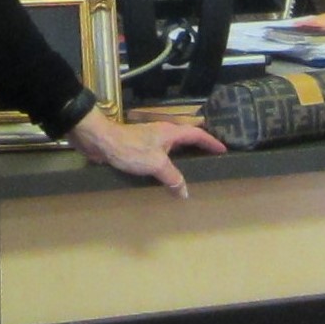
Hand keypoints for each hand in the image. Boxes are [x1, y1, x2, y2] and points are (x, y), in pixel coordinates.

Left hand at [70, 109, 221, 196]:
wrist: (101, 142)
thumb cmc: (131, 149)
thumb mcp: (156, 164)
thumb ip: (172, 177)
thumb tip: (185, 192)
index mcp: (171, 132)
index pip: (197, 134)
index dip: (211, 141)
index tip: (223, 149)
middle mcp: (163, 132)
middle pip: (186, 137)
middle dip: (199, 144)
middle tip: (210, 154)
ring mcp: (150, 138)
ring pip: (172, 145)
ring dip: (183, 153)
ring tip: (191, 165)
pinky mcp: (139, 146)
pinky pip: (160, 153)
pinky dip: (168, 161)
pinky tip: (165, 172)